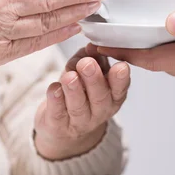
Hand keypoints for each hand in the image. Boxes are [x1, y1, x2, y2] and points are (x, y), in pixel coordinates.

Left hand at [34, 45, 130, 159]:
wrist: (64, 127)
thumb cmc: (81, 93)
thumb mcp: (90, 73)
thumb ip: (93, 59)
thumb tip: (91, 47)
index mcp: (113, 96)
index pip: (120, 88)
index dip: (120, 79)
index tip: (120, 66)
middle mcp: (99, 110)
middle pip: (100, 97)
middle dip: (94, 79)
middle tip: (87, 64)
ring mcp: (79, 121)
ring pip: (78, 106)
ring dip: (74, 90)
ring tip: (69, 76)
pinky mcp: (58, 125)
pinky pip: (57, 113)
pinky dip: (55, 100)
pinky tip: (53, 89)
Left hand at [98, 5, 174, 91]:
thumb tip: (171, 19)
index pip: (148, 58)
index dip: (120, 52)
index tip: (94, 45)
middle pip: (152, 61)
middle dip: (126, 51)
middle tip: (103, 37)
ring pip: (166, 61)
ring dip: (144, 50)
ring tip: (125, 35)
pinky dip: (165, 49)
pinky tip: (165, 35)